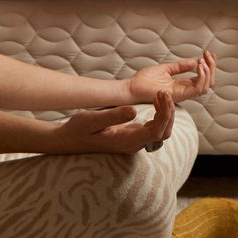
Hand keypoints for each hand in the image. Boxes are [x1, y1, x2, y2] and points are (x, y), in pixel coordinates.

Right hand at [54, 88, 173, 154]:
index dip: (164, 114)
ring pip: (160, 132)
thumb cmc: (78, 129)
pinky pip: (153, 129)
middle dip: (169, 113)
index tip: (161, 95)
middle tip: (163, 92)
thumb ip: (113, 116)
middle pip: (163, 133)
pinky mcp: (131, 138)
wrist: (68, 140)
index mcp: (125, 141)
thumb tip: (134, 111)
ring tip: (160, 95)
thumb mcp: (92, 120)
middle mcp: (132, 145)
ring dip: (165, 114)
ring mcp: (133, 143)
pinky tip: (154, 102)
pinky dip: (158, 115)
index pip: (156, 132)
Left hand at [126, 48, 216, 104]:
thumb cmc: (144, 80)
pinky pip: (197, 89)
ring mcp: (182, 94)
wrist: (132, 87)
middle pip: (207, 82)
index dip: (208, 66)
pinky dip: (202, 77)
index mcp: (181, 85)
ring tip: (204, 60)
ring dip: (208, 72)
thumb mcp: (165, 69)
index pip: (202, 78)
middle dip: (211, 68)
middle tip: (209, 54)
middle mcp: (184, 91)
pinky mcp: (178, 95)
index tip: (209, 53)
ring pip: (205, 87)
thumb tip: (194, 61)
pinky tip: (199, 65)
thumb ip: (180, 67)